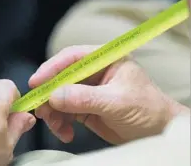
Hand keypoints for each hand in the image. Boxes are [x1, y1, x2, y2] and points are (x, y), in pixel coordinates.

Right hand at [29, 45, 183, 143]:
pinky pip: (64, 112)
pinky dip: (60, 123)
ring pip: (59, 96)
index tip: (36, 82)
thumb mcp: (117, 102)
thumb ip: (85, 98)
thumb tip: (55, 96)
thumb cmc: (147, 110)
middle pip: (61, 78)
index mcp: (105, 59)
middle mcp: (93, 72)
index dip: (52, 68)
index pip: (73, 57)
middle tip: (42, 110)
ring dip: (53, 112)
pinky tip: (66, 133)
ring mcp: (87, 90)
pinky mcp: (83, 106)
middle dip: (49, 95)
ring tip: (58, 127)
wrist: (155, 132)